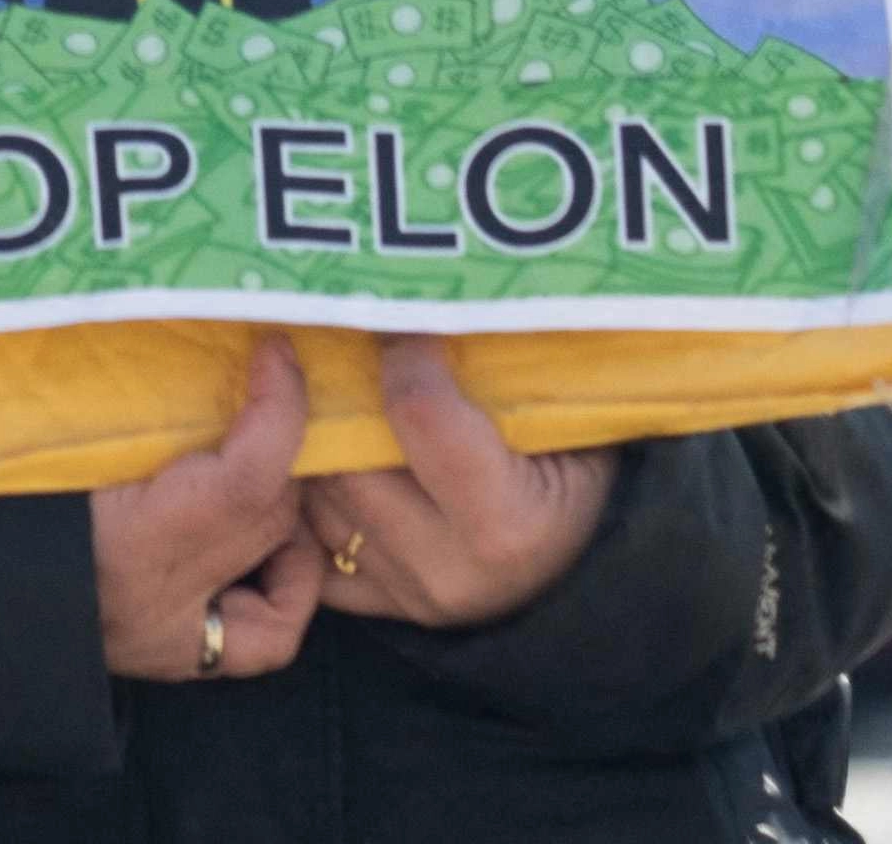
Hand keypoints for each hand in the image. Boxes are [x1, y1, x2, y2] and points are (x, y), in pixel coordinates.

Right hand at [88, 338, 327, 683]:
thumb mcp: (38, 435)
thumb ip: (103, 395)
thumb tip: (155, 316)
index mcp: (127, 544)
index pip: (245, 479)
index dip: (279, 411)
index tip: (276, 353)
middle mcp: (161, 603)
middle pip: (267, 519)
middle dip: (280, 452)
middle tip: (256, 396)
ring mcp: (171, 640)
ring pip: (281, 575)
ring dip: (282, 511)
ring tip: (260, 467)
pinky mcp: (171, 658)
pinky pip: (264, 639)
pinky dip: (283, 590)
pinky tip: (264, 559)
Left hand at [294, 336, 620, 624]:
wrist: (584, 569)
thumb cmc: (582, 472)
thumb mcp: (569, 419)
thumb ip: (508, 364)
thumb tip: (443, 286)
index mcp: (507, 526)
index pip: (420, 415)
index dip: (405, 352)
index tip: (404, 315)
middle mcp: (447, 571)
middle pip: (349, 458)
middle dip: (343, 394)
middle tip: (344, 340)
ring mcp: (404, 595)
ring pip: (315, 494)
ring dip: (314, 438)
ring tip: (330, 387)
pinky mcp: (374, 605)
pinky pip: (307, 535)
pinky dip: (307, 490)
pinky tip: (322, 450)